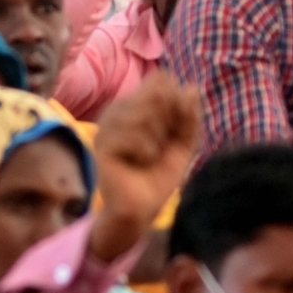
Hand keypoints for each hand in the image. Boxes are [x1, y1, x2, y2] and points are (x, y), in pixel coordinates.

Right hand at [88, 73, 199, 260]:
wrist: (140, 211)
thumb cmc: (158, 176)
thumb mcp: (182, 145)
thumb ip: (188, 118)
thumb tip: (191, 87)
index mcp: (134, 105)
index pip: (162, 82)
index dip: (177, 105)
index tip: (172, 131)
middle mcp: (117, 109)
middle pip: (156, 95)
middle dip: (168, 124)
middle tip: (158, 147)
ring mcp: (107, 125)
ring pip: (145, 115)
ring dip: (156, 141)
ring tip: (147, 157)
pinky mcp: (102, 143)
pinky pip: (135, 137)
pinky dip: (145, 153)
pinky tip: (137, 163)